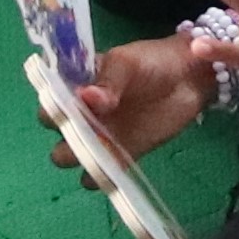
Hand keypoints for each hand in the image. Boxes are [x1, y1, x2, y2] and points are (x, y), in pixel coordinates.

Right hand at [63, 27, 215, 159]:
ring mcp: (100, 135)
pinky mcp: (120, 155)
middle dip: (65, 134)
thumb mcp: (127, 63)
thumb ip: (108, 81)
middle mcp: (82, 112)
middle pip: (57, 130)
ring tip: (98, 152)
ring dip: (78, 157)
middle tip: (86, 131)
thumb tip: (87, 98)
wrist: (188, 77)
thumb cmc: (151, 61)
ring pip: (71, 154)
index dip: (51, 106)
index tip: (66, 109)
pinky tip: (110, 171)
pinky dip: (100, 177)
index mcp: (75, 85)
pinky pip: (99, 172)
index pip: (49, 99)